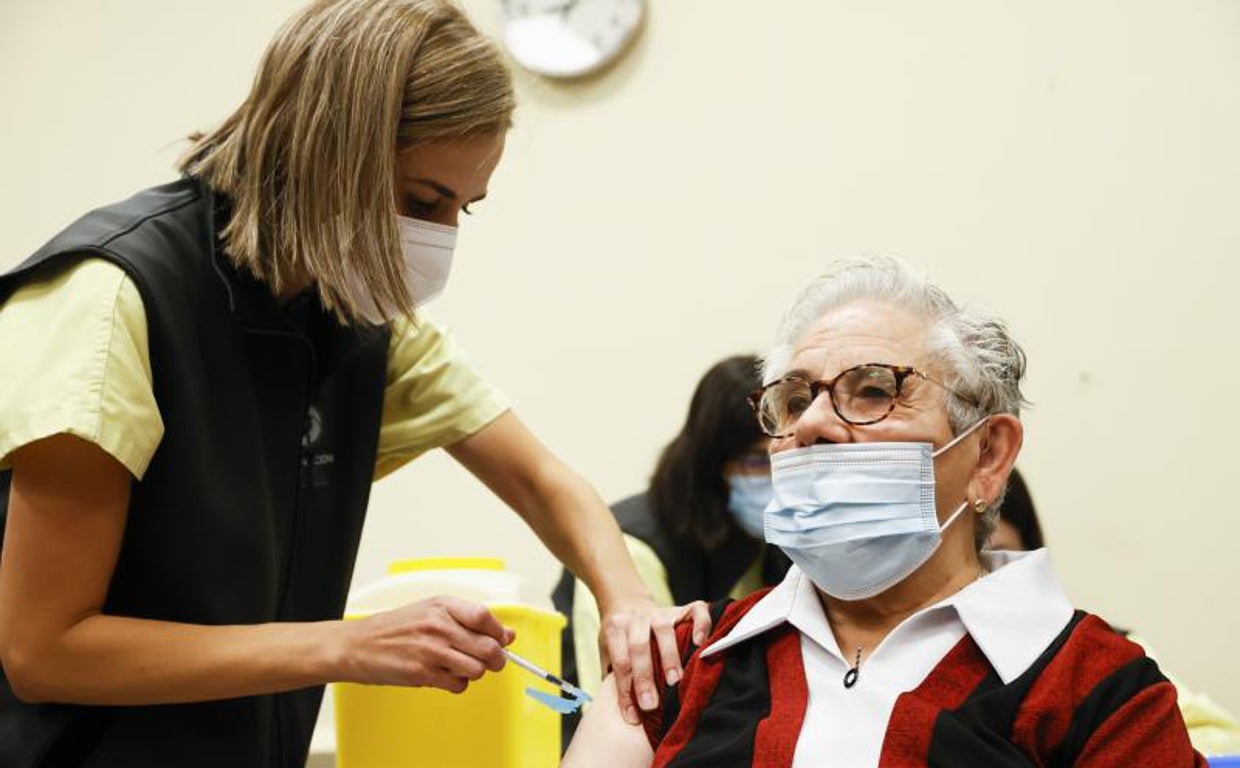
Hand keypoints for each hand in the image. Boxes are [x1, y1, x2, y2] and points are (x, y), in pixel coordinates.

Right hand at [340, 596, 514, 693]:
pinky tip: (445, 675)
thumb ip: (469, 620)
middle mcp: (438, 625)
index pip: (485, 617)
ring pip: (477, 669)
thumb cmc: (396, 628)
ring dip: (474, 673)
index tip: (502, 640)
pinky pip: (458, 685)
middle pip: (488, 647)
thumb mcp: (431, 612)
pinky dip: (457, 684)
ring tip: (460, 667)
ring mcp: (430, 650)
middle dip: (496, 659)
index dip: (499, 632)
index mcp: (443, 605)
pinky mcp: (422, 673)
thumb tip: (507, 635)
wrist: (358, 644)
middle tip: (490, 661)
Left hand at [598, 598, 712, 724]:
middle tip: (651, 704)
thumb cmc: (620, 639)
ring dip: (669, 657)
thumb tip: (626, 712)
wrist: (627, 603)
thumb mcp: (607, 652)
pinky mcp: (681, 609)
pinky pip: (695, 611)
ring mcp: (660, 612)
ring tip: (675, 681)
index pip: (620, 661)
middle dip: (645, 677)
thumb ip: (613, 676)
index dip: (625, 690)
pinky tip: (700, 642)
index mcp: (616, 628)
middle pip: (639, 646)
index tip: (633, 715)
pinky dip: (701, 624)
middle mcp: (637, 618)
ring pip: (664, 631)